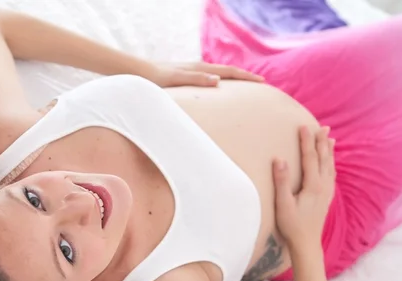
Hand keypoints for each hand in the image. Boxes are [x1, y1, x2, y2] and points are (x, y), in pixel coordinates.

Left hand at [147, 62, 263, 87]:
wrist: (139, 73)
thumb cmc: (156, 79)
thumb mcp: (176, 80)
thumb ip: (196, 80)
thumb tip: (218, 81)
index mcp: (200, 69)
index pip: (230, 72)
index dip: (247, 77)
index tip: (263, 82)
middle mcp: (199, 68)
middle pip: (228, 72)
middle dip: (245, 77)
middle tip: (261, 84)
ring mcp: (193, 72)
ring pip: (220, 75)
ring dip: (234, 80)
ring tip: (245, 88)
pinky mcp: (187, 77)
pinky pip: (210, 80)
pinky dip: (221, 83)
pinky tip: (219, 90)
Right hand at [272, 126, 334, 247]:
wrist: (307, 243)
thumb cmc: (292, 225)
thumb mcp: (283, 204)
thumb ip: (282, 181)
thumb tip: (279, 159)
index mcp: (313, 185)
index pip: (310, 157)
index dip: (306, 141)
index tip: (303, 126)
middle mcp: (323, 186)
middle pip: (323, 158)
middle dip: (321, 141)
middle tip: (322, 126)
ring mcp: (327, 192)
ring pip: (329, 165)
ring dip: (328, 150)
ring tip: (329, 137)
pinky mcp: (327, 197)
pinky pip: (331, 174)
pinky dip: (330, 163)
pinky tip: (329, 161)